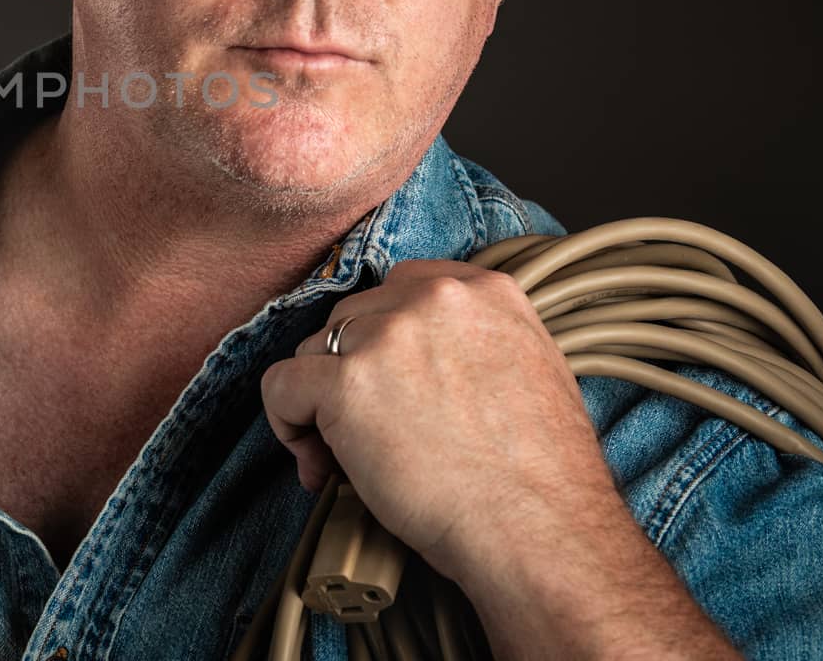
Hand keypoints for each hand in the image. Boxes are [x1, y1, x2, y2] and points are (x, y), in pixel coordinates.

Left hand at [259, 259, 620, 581]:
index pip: (398, 290)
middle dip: (352, 374)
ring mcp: (387, 336)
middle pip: (352, 320)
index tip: (389, 387)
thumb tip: (414, 359)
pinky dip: (288, 425)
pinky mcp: (347, 383)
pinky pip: (281, 386)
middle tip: (370, 435)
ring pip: (315, 351)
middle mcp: (433, 299)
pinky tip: (317, 464)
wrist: (540, 532)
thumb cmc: (539, 475)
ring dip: (320, 404)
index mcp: (482, 291)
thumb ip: (470, 341)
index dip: (382, 342)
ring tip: (349, 461)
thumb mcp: (527, 368)